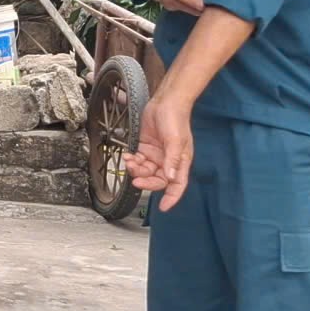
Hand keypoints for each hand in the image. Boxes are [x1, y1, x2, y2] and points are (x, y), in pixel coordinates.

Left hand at [123, 92, 195, 211]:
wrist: (166, 102)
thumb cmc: (176, 120)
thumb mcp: (175, 141)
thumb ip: (172, 160)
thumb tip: (170, 177)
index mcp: (180, 162)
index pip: (177, 185)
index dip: (172, 197)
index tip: (164, 207)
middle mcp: (169, 161)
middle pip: (157, 180)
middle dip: (146, 181)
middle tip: (136, 180)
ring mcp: (157, 155)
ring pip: (145, 171)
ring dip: (137, 170)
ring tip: (131, 162)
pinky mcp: (146, 148)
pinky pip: (138, 161)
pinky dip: (133, 162)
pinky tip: (129, 157)